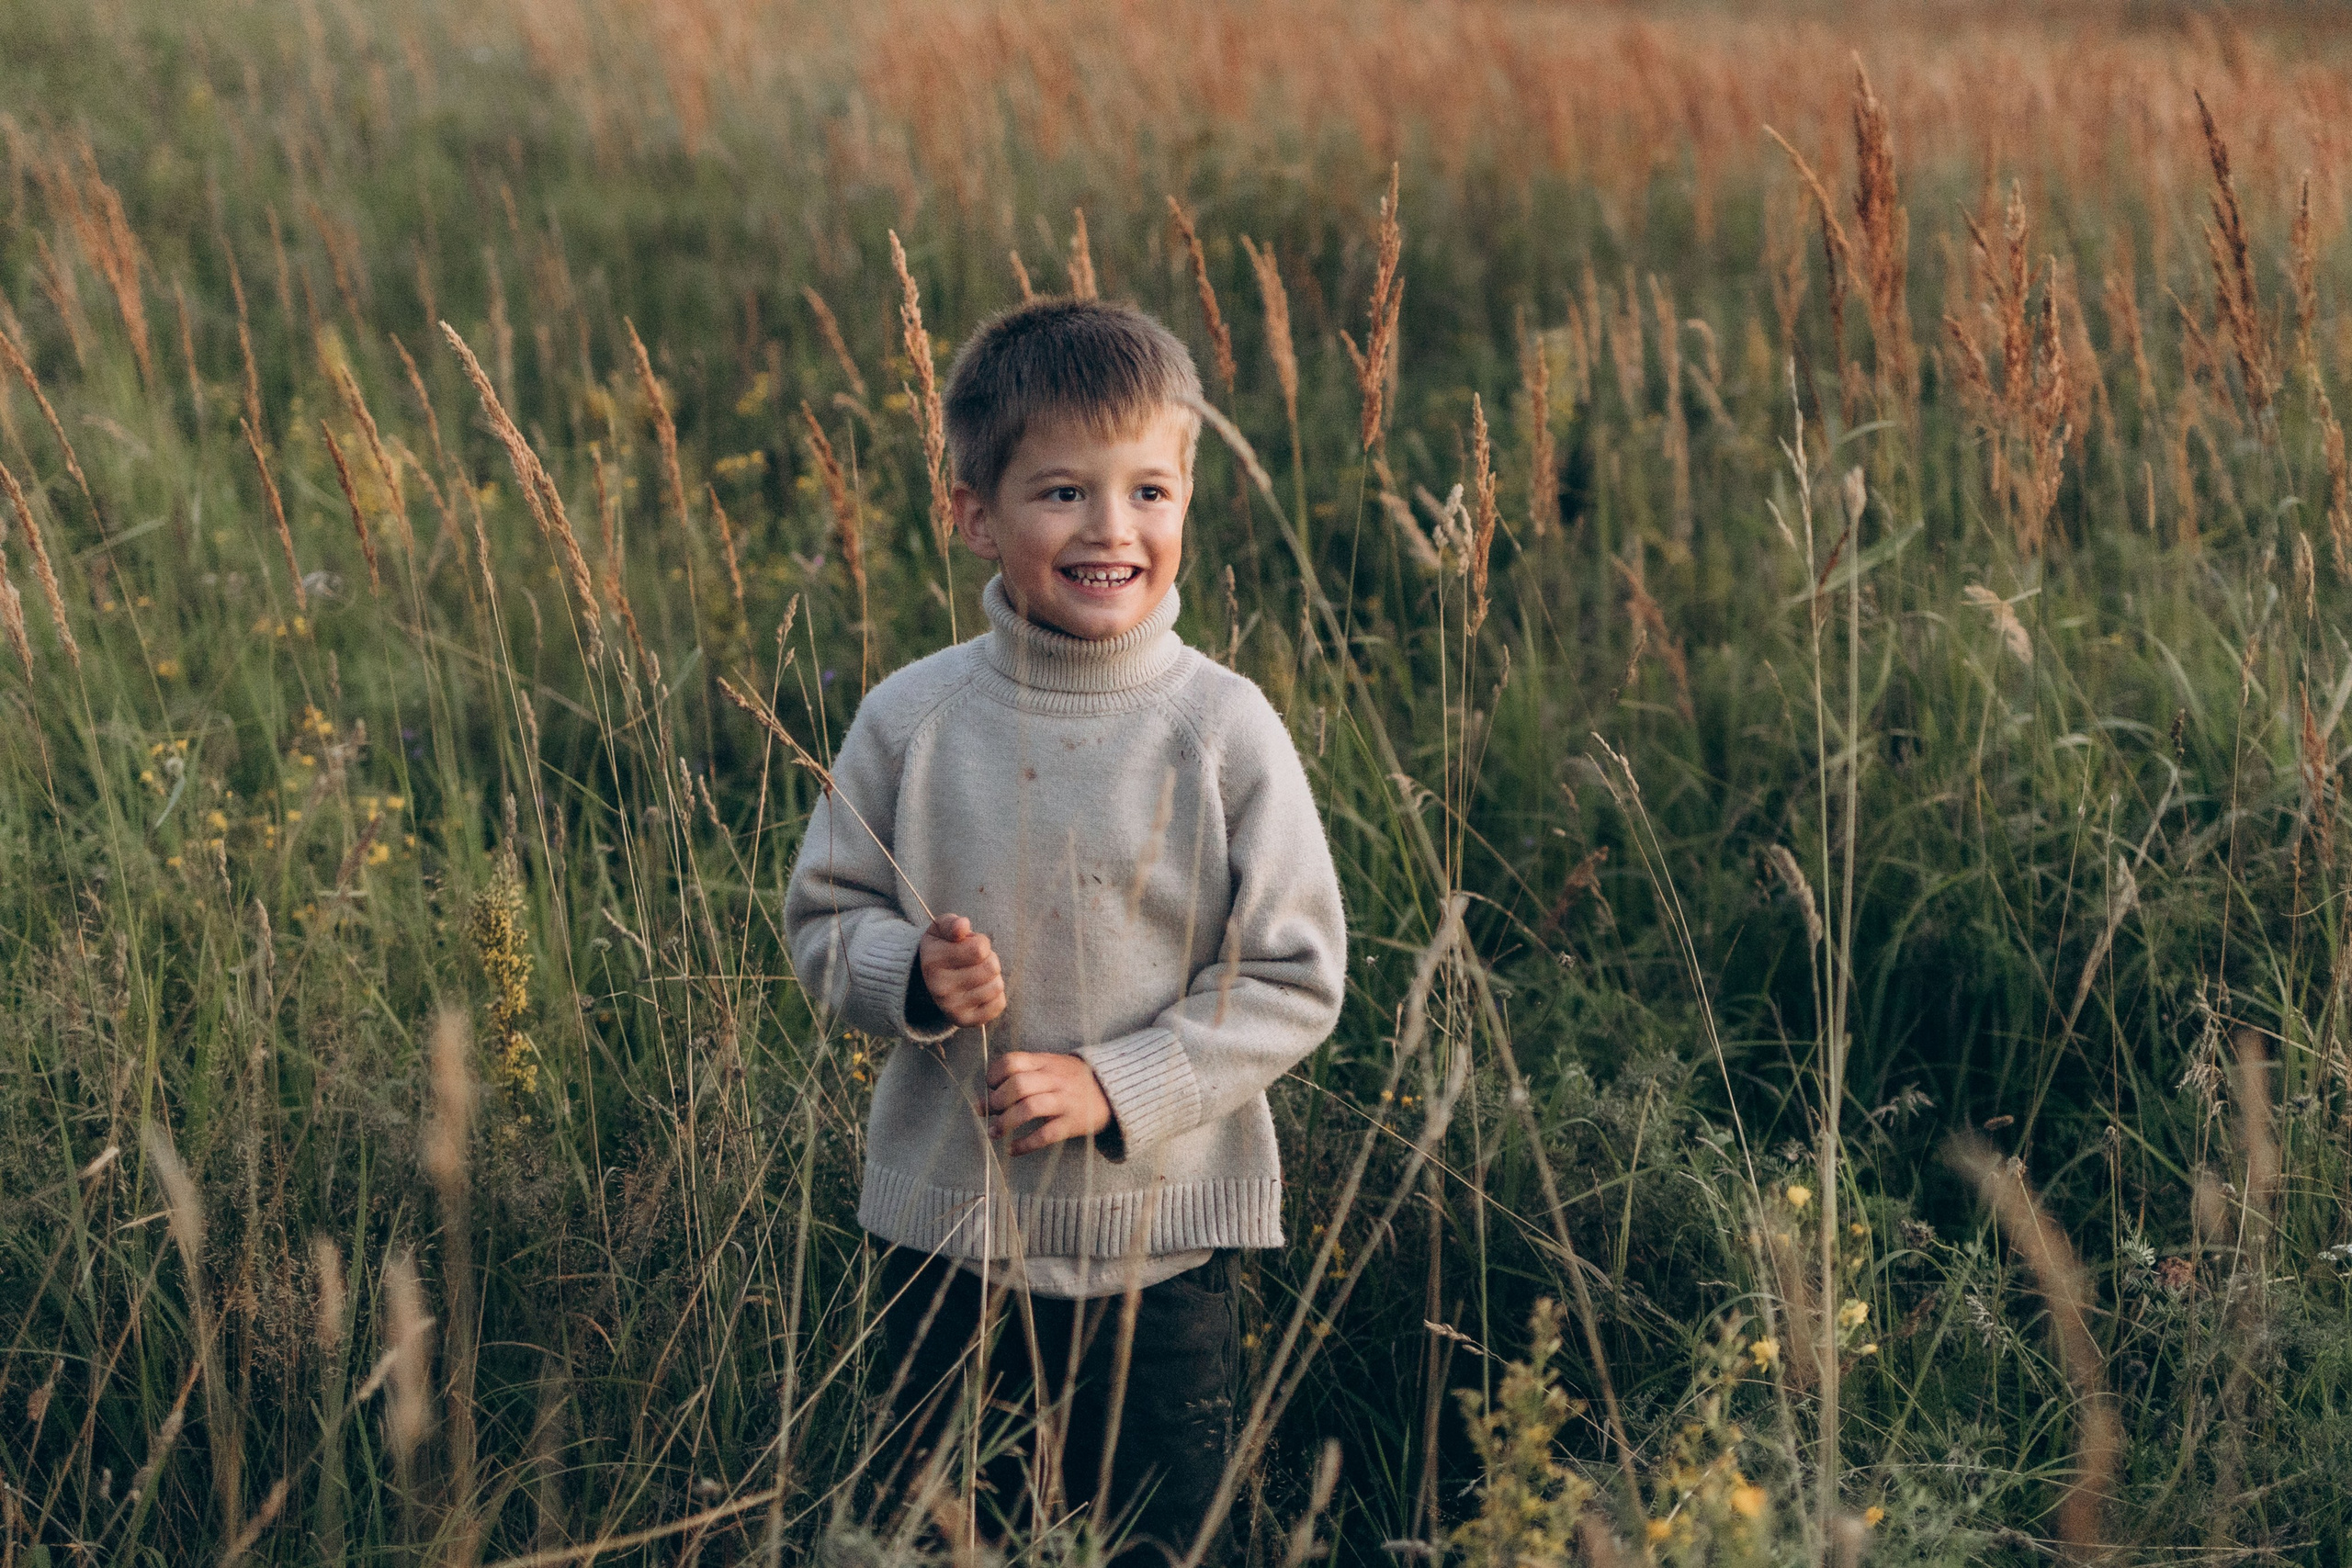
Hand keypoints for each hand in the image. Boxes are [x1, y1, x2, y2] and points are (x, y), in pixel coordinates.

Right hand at [917, 914, 1004, 1027]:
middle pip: (991, 968)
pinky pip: (999, 1004)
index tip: (969, 945)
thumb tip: (963, 926)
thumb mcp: (940, 929)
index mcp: (933, 961)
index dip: (980, 942)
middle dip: (988, 959)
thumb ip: (952, 923)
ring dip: (992, 977)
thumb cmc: (942, 948)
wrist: (927, 980)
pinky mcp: (964, 1021)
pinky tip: (980, 990)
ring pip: (997, 986)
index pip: (980, 949)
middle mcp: (940, 988)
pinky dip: (995, 995)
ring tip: (977, 975)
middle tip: (975, 961)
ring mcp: (951, 1007)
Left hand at [986, 1052, 1111, 1154]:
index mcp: (1046, 1061)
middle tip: (988, 1111)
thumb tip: (985, 1095)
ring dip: (1006, 1122)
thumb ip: (1022, 1074)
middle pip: (1018, 1085)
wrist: (1112, 1091)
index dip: (994, 1075)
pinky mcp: (1073, 1123)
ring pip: (1030, 1109)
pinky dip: (1025, 1144)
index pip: (1012, 1061)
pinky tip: (1013, 1149)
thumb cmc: (1071, 1079)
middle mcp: (1055, 1079)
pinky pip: (1046, 1134)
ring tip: (995, 1132)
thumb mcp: (1051, 1066)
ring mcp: (1065, 1101)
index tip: (989, 1086)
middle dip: (997, 1101)